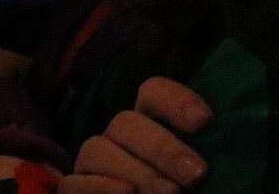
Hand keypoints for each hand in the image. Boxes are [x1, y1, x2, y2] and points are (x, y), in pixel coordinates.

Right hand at [62, 76, 210, 193]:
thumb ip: (195, 172)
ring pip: (98, 148)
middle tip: (196, 176)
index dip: (175, 101)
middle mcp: (118, 141)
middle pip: (126, 122)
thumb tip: (204, 166)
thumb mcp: (198, 190)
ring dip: (137, 171)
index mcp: (151, 129)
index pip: (152, 94)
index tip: (204, 122)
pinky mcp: (74, 191)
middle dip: (163, 147)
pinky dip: (100, 187)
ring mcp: (92, 166)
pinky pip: (75, 183)